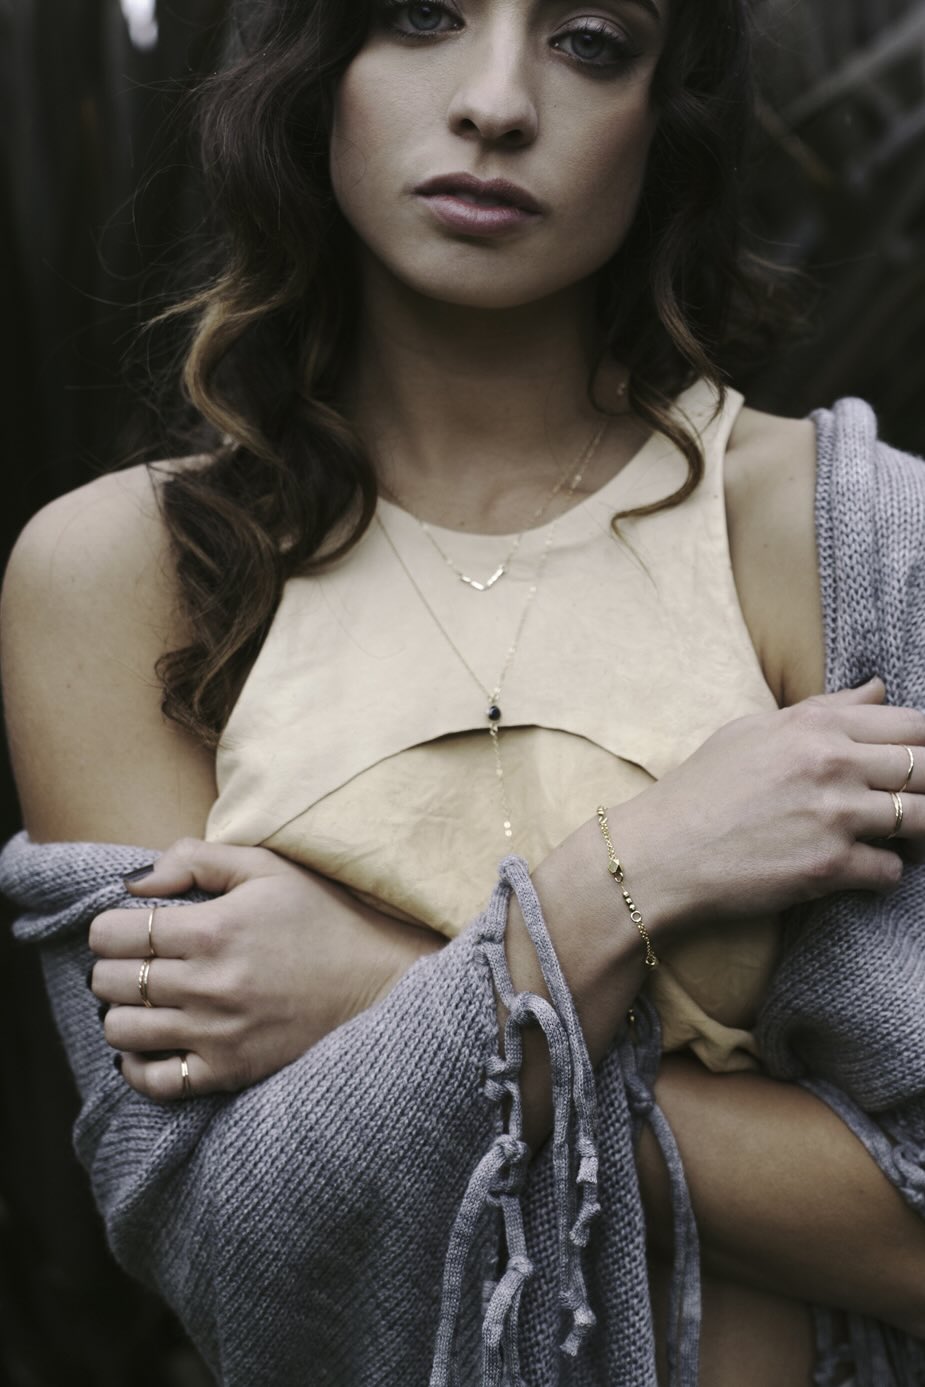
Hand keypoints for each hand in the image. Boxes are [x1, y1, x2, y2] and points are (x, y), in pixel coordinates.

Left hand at [88, 839, 443, 1100]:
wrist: (378, 982)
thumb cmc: (322, 918)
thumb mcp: (267, 868)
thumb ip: (197, 859)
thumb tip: (137, 882)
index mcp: (213, 929)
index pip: (112, 934)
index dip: (108, 927)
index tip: (127, 927)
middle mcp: (208, 984)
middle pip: (108, 981)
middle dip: (111, 966)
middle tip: (135, 961)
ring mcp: (217, 1033)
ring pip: (120, 1030)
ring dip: (120, 1011)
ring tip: (144, 998)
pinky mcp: (229, 1071)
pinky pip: (153, 1081)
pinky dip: (137, 1064)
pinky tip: (151, 1043)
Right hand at [600, 678, 924, 940]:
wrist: (661, 853)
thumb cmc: (702, 789)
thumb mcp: (755, 730)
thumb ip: (824, 709)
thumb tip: (879, 689)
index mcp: (815, 726)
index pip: (914, 725)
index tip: (918, 765)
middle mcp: (832, 765)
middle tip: (912, 804)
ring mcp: (833, 816)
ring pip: (924, 821)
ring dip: (915, 833)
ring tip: (892, 836)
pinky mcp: (829, 867)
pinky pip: (892, 871)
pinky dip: (880, 872)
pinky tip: (854, 867)